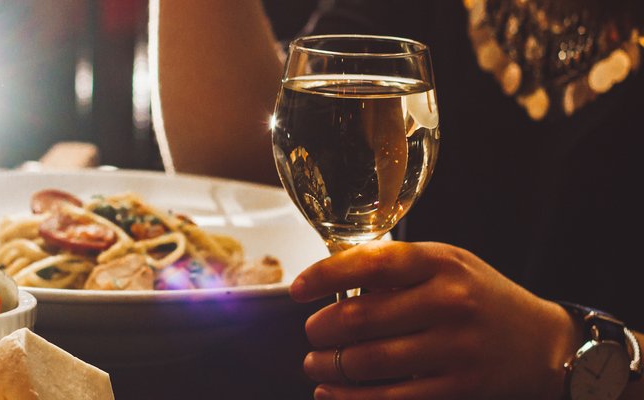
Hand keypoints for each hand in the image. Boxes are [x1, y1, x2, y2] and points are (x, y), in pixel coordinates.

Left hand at [289, 241, 577, 399]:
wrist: (543, 344)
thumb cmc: (479, 298)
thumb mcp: (447, 265)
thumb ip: (394, 265)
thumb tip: (328, 272)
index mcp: (441, 263)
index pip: (370, 264)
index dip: (324, 277)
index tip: (298, 290)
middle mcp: (449, 302)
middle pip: (358, 318)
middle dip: (320, 330)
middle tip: (313, 333)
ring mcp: (455, 348)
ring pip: (366, 362)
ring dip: (328, 366)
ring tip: (316, 363)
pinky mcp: (457, 388)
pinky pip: (388, 399)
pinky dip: (348, 398)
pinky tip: (330, 391)